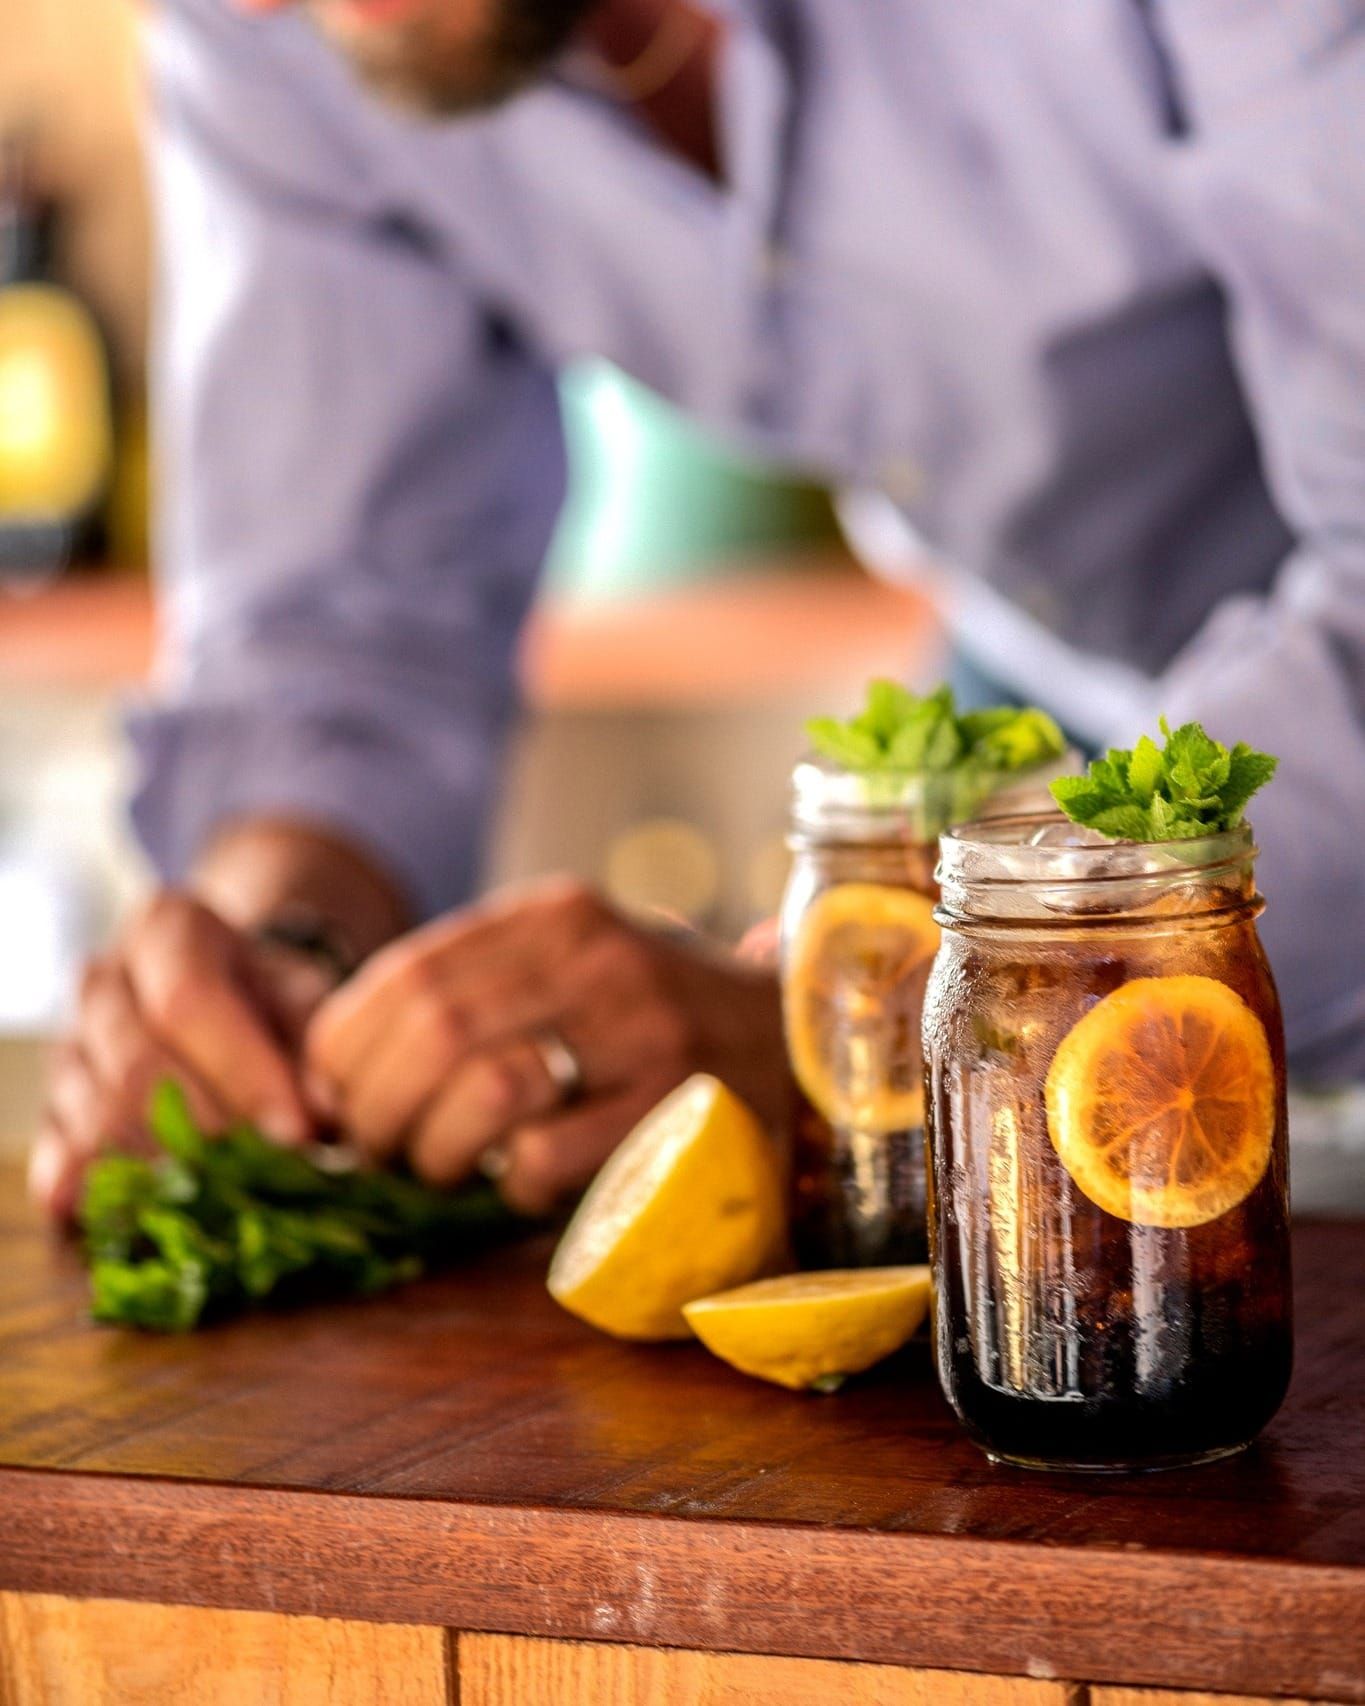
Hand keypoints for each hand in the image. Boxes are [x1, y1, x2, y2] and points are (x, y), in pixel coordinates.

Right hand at [30, 891, 331, 1221]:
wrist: (231, 997)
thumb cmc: (272, 998)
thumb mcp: (306, 996)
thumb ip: (317, 1046)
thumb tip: (327, 1113)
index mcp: (167, 929)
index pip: (187, 999)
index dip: (242, 1072)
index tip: (295, 1132)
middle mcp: (104, 982)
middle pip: (135, 1066)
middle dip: (208, 1131)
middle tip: (267, 1177)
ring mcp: (69, 1048)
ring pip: (97, 1119)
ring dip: (166, 1170)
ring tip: (229, 1203)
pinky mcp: (54, 1111)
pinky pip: (61, 1159)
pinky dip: (100, 1196)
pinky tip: (143, 1219)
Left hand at [305, 877, 791, 1215]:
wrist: (793, 1040)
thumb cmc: (648, 1016)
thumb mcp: (568, 967)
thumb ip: (472, 992)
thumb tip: (336, 1072)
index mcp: (556, 914)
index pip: (409, 971)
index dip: (345, 1046)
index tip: (332, 1094)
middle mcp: (599, 957)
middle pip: (434, 1033)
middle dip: (377, 1109)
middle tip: (374, 1149)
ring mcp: (645, 1030)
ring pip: (485, 1093)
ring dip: (435, 1151)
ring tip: (438, 1169)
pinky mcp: (678, 1109)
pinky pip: (548, 1159)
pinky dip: (512, 1186)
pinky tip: (525, 1182)